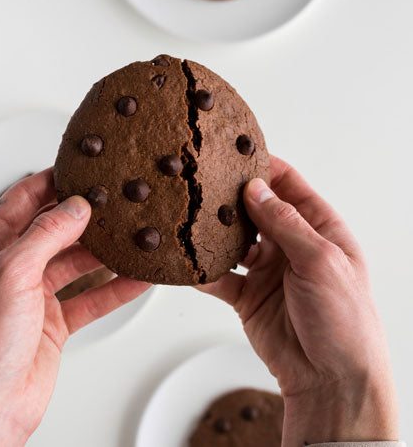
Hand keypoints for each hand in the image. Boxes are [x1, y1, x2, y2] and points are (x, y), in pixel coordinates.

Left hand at [0, 169, 149, 445]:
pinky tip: (137, 278)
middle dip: (86, 217)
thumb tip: (76, 207)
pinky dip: (115, 288)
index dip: (52, 183)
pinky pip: (92, 296)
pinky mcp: (55, 320)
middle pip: (56, 230)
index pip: (22, 200)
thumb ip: (45, 236)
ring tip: (132, 237)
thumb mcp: (10, 275)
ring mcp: (35, 295)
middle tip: (115, 202)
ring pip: (78, 263)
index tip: (82, 170)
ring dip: (105, 253)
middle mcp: (12, 268)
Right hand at [199, 155, 398, 445]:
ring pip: (234, 242)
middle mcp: (291, 245)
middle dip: (232, 198)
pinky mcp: (247, 295)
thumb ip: (285, 224)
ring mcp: (267, 270)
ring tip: (193, 220)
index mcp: (319, 229)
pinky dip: (204, 270)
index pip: (289, 186)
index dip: (264, 169)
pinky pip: (220, 277)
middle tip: (205, 185)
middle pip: (255, 210)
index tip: (236, 156)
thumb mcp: (320, 261)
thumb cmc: (345, 321)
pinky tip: (190, 262)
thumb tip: (256, 189)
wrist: (330, 379)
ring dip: (215, 234)